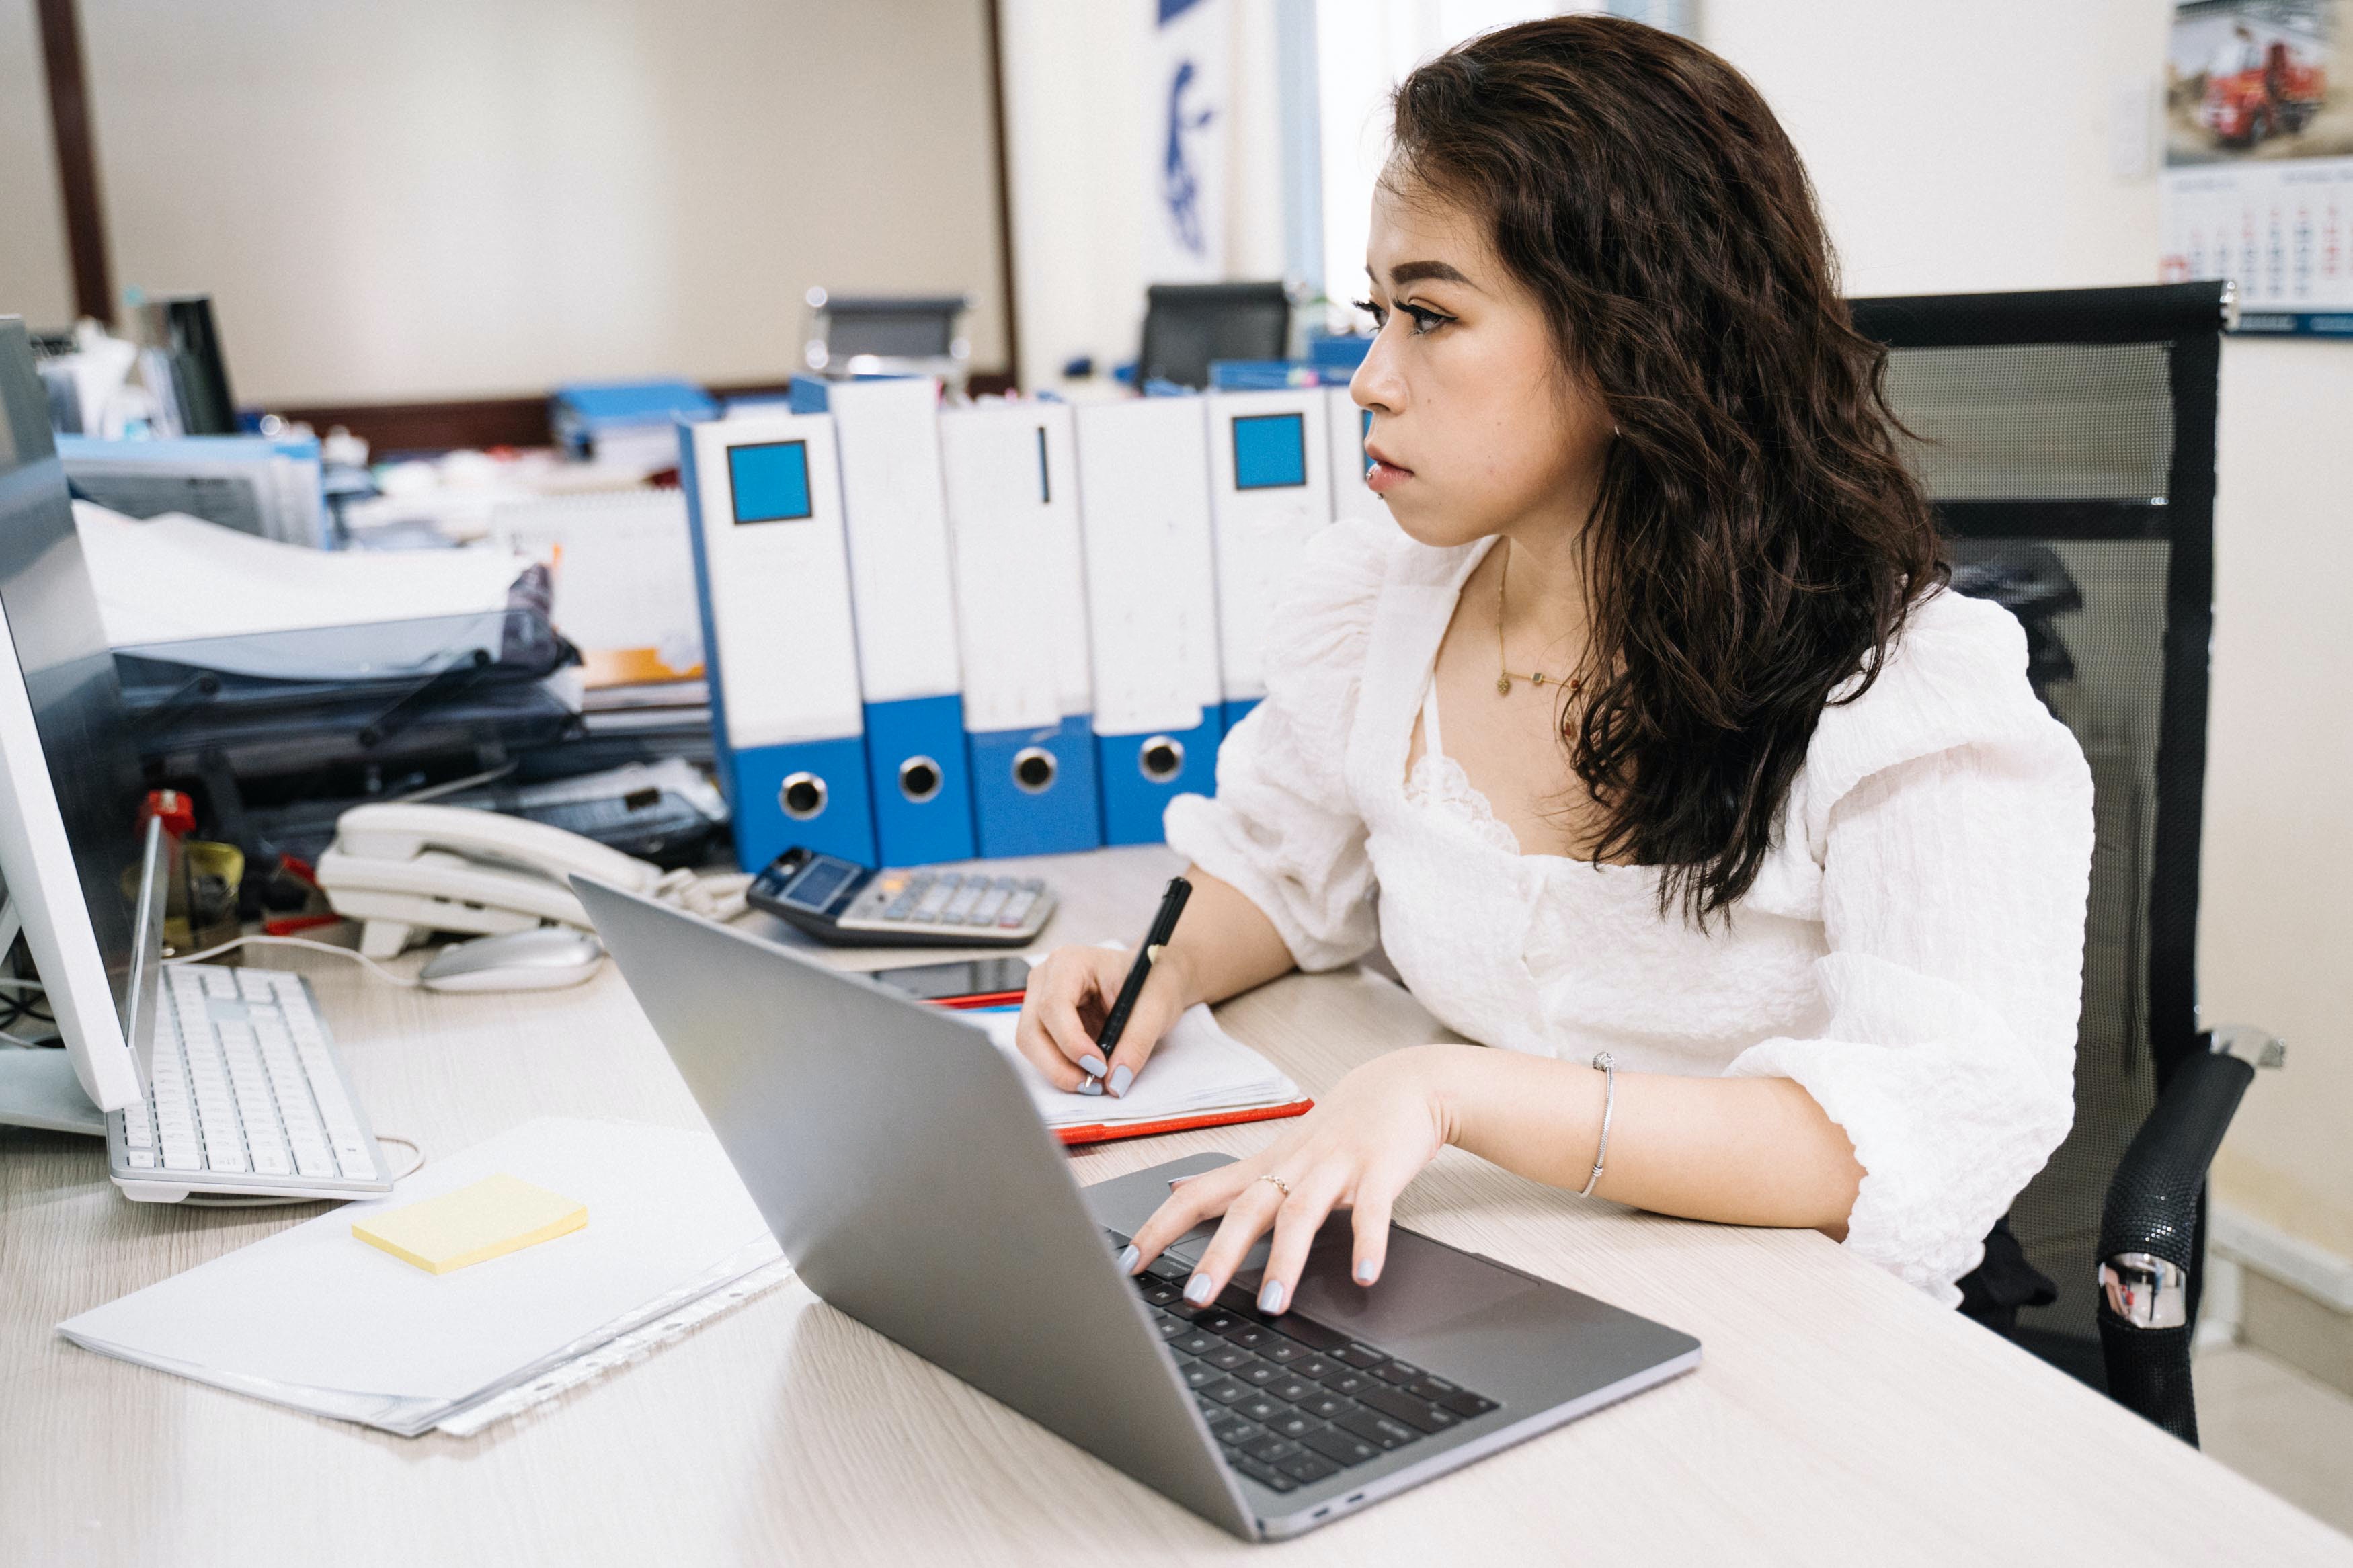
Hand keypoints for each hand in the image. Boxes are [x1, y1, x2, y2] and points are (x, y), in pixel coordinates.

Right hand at [1013, 943, 1196, 1097]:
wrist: (1152, 977)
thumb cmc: (1151, 980)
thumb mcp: (1154, 1009)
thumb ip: (1135, 1045)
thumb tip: (1115, 1082)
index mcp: (1070, 962)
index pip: (1053, 1006)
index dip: (1071, 1041)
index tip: (1098, 1065)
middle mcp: (1046, 978)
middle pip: (1032, 1031)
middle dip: (1059, 1064)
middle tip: (1094, 1084)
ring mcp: (1040, 999)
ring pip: (1031, 1045)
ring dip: (1059, 1069)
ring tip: (1094, 1081)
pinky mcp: (1045, 1020)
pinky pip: (1041, 1050)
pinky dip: (1062, 1067)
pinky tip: (1088, 1071)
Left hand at [1117, 1045, 1457, 1313]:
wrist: (1407, 1083)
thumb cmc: (1341, 1125)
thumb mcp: (1280, 1149)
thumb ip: (1232, 1177)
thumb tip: (1175, 1189)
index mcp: (1265, 1165)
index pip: (1199, 1195)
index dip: (1160, 1227)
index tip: (1128, 1264)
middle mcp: (1293, 1165)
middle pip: (1247, 1209)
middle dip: (1219, 1254)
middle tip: (1195, 1297)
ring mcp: (1336, 1167)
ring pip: (1302, 1212)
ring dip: (1286, 1259)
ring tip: (1273, 1304)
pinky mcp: (1381, 1170)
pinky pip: (1374, 1211)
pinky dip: (1368, 1243)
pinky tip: (1365, 1276)